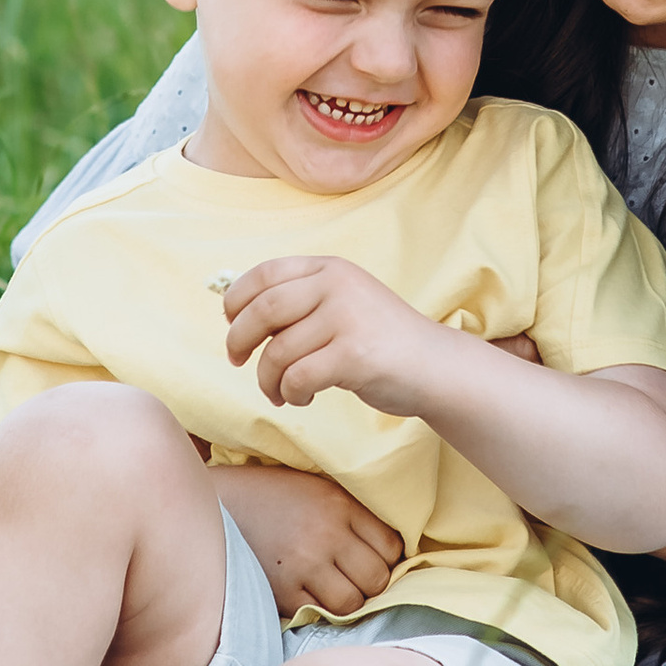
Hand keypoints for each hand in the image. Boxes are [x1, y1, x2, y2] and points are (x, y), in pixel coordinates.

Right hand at [213, 464, 405, 618]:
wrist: (218, 505)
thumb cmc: (274, 496)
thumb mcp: (318, 489)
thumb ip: (353, 515)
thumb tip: (391, 552)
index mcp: (339, 505)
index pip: (391, 546)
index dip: (387, 557)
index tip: (373, 558)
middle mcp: (325, 535)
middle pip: (377, 579)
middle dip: (372, 583)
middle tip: (355, 578)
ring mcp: (302, 566)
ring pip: (351, 604)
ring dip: (348, 601)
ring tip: (335, 589)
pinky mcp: (281, 591)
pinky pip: (318, 614)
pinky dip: (319, 610)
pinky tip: (311, 596)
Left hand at [221, 256, 442, 416]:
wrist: (434, 366)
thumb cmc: (379, 340)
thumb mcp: (342, 302)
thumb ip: (300, 300)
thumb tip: (236, 315)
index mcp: (330, 268)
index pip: (265, 273)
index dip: (237, 299)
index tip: (231, 322)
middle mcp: (337, 285)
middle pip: (263, 309)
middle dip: (239, 339)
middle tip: (237, 360)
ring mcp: (348, 318)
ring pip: (278, 351)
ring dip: (267, 379)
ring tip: (279, 391)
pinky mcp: (355, 355)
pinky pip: (299, 377)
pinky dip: (291, 393)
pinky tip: (302, 397)